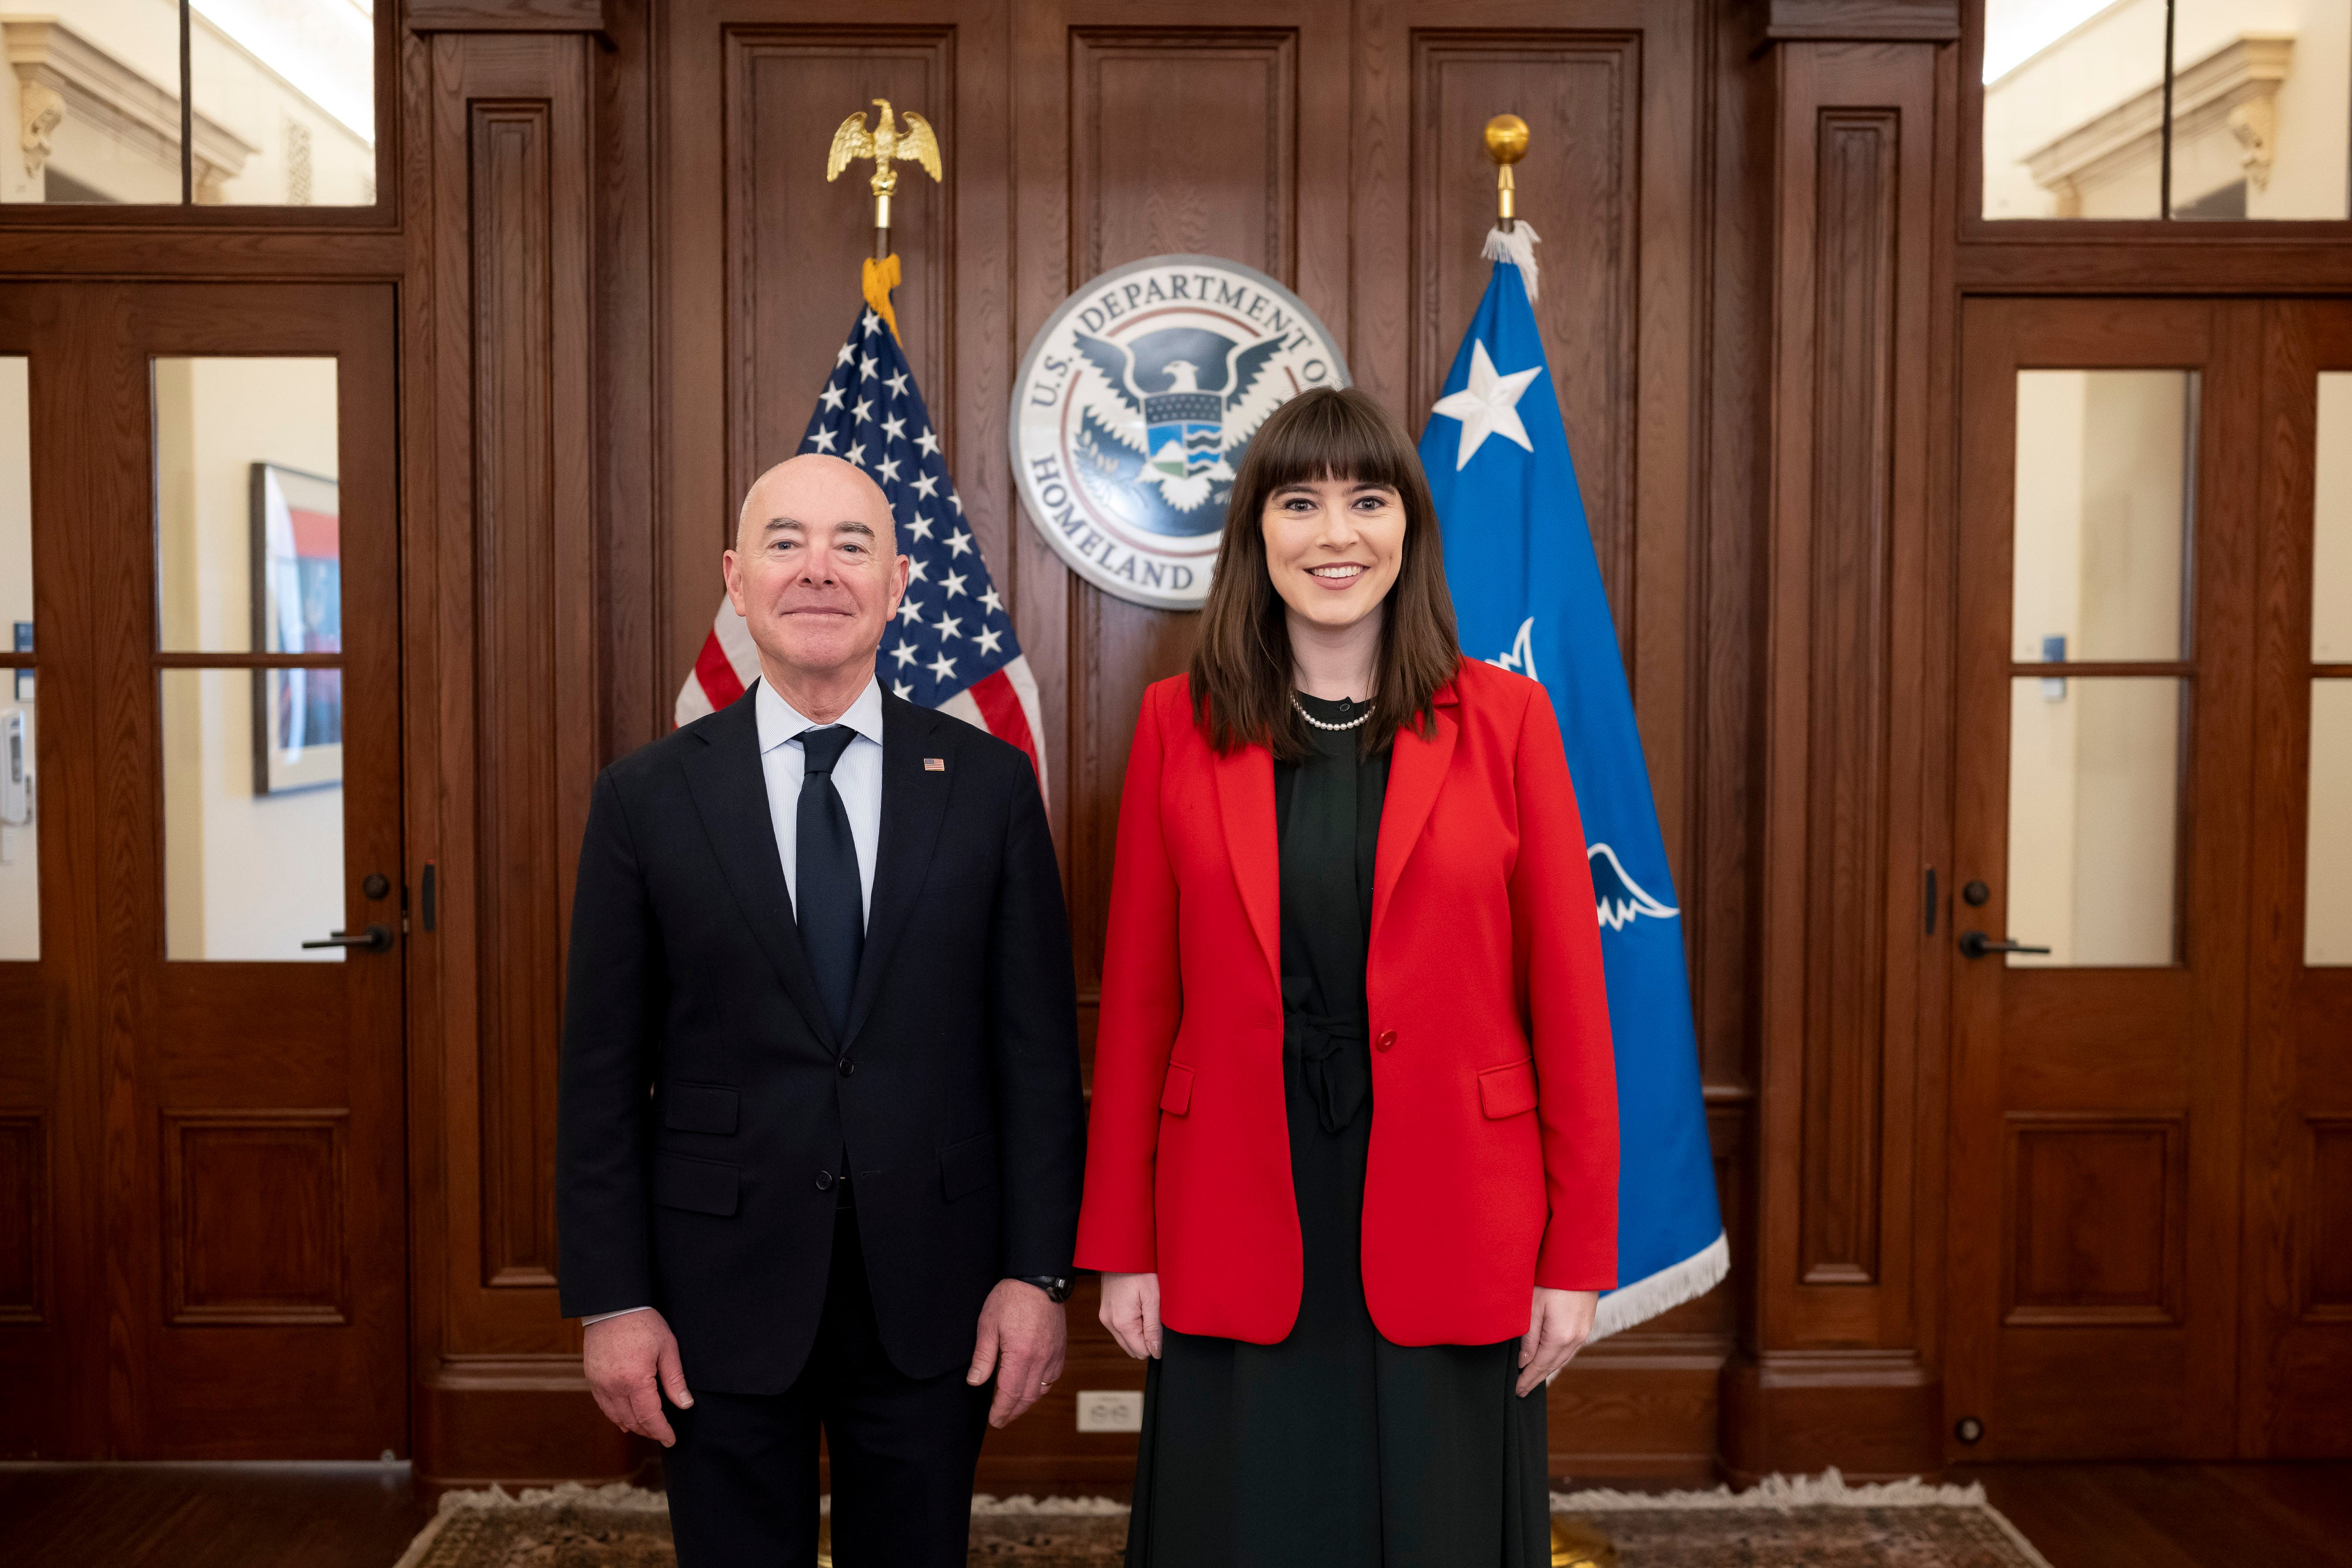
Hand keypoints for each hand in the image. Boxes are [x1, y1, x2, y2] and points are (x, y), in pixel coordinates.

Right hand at [583, 1309, 691, 1445]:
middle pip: (632, 1420)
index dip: (662, 1431)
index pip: (650, 1417)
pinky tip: (624, 1419)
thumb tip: (685, 1405)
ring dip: (632, 1426)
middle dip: (649, 1431)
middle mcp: (613, 1386)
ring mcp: (599, 1383)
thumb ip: (675, 1379)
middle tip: (662, 1434)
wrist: (612, 1305)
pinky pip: (603, 1405)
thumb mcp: (667, 1347)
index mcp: (635, 1380)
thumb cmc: (643, 1323)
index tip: (671, 1440)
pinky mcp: (592, 1378)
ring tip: (646, 1429)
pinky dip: (615, 1416)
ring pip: (615, 1416)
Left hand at [967, 1279, 1067, 1428]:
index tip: (994, 1420)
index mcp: (1020, 1355)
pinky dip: (1042, 1388)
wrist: (1039, 1278)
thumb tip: (975, 1382)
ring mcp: (1053, 1355)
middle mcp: (1040, 1359)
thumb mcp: (988, 1324)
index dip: (1001, 1410)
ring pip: (1041, 1390)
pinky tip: (1033, 1387)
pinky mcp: (1060, 1349)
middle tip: (1001, 1420)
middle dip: (1013, 1412)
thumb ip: (983, 1356)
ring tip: (1013, 1407)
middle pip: (1027, 1397)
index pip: (1010, 1394)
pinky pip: (1053, 1377)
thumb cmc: (1011, 1297)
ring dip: (1027, 1402)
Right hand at [1098, 1271, 1162, 1360]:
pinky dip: (1131, 1324)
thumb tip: (1156, 1352)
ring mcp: (1105, 1317)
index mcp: (1121, 1322)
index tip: (1159, 1323)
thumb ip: (1153, 1328)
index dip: (1154, 1342)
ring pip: (1126, 1339)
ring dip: (1139, 1331)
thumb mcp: (1153, 1298)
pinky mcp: (1105, 1312)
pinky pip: (1121, 1328)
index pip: (1141, 1352)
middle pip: (1132, 1349)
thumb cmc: (1139, 1269)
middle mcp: (1109, 1323)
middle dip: (1146, 1338)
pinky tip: (1137, 1306)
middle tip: (1152, 1315)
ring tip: (1145, 1308)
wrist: (1121, 1251)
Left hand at [1516, 1287, 1595, 1396]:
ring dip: (1547, 1369)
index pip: (1540, 1366)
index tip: (1517, 1391)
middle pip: (1552, 1366)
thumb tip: (1523, 1362)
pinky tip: (1549, 1359)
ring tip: (1532, 1378)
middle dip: (1536, 1378)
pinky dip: (1557, 1358)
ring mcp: (1583, 1333)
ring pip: (1562, 1359)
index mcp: (1560, 1337)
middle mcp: (1575, 1339)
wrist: (1579, 1261)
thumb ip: (1528, 1338)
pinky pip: (1569, 1350)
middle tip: (1522, 1390)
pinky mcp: (1586, 1326)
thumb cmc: (1552, 1279)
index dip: (1527, 1379)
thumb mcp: (1533, 1307)